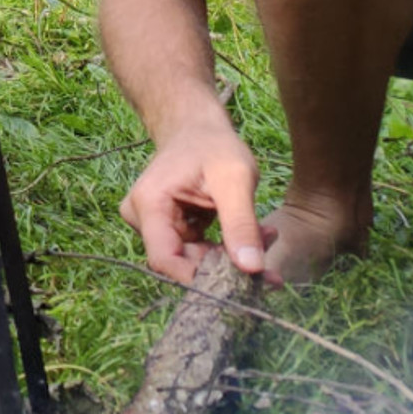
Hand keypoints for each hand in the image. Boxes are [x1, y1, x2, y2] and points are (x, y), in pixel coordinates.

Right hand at [119, 120, 272, 283]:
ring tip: (266, 237)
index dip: (199, 278)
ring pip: (192, 259)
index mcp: (149, 205)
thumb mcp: (234, 180)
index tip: (243, 284)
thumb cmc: (213, 147)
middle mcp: (142, 218)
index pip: (165, 259)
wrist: (198, 129)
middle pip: (181, 261)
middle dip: (226, 265)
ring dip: (230, 256)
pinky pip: (196, 250)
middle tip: (269, 259)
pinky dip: (226, 247)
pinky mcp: (168, 227)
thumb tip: (252, 270)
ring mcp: (152, 224)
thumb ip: (241, 224)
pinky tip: (253, 234)